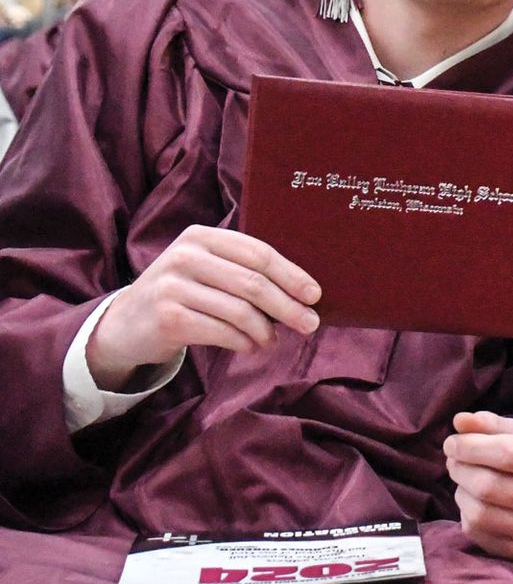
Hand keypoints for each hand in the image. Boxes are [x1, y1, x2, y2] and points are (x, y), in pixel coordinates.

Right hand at [88, 225, 320, 392]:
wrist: (126, 324)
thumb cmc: (182, 294)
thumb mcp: (207, 270)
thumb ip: (243, 272)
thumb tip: (302, 294)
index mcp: (202, 236)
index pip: (258, 253)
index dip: (291, 275)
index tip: (315, 295)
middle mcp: (185, 256)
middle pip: (253, 282)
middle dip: (288, 306)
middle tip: (310, 324)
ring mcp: (173, 286)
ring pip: (240, 310)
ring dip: (266, 331)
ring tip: (273, 341)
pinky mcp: (167, 317)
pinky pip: (222, 332)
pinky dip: (243, 342)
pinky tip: (250, 346)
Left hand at [445, 411, 512, 576]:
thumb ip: (494, 427)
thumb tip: (459, 420)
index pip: (509, 453)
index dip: (472, 446)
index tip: (452, 441)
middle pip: (488, 485)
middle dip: (460, 468)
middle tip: (454, 460)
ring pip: (478, 512)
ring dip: (460, 491)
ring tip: (464, 480)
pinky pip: (477, 532)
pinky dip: (466, 513)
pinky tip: (474, 502)